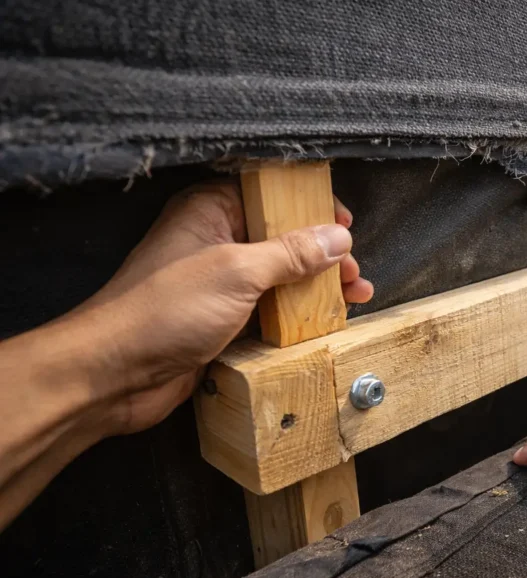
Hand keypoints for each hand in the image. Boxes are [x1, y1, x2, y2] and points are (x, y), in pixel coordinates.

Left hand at [73, 180, 372, 434]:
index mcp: (209, 212)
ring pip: (279, 279)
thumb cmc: (163, 312)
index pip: (268, 194)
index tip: (344, 224)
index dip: (309, 206)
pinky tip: (323, 325)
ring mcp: (218, 285)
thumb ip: (291, 253)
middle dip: (323, 255)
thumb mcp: (238, 271)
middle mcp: (214, 243)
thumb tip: (336, 237)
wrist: (114, 375)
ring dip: (316, 288)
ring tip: (353, 298)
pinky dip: (297, 317)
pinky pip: (269, 312)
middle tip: (352, 272)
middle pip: (281, 239)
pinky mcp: (222, 322)